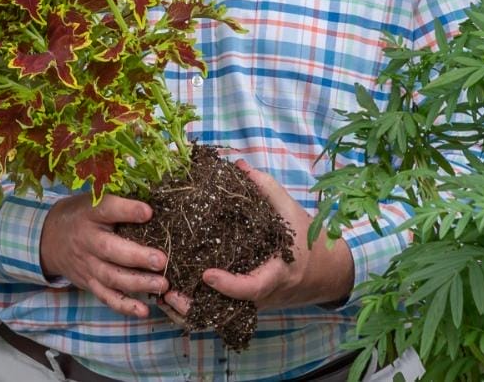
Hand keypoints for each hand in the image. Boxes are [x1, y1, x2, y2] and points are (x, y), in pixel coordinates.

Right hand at [40, 193, 169, 318]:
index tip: (149, 212)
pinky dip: (125, 306)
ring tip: (162, 284)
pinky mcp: (89, 283)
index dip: (127, 210)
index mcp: (90, 214)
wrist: (50, 239)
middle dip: (137, 257)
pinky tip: (144, 310)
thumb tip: (156, 197)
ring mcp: (87, 265)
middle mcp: (87, 241)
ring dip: (138, 283)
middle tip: (162, 260)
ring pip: (111, 277)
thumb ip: (119, 199)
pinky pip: (106, 297)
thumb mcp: (94, 199)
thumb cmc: (83, 215)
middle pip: (110, 250)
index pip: (107, 210)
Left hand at [162, 160, 353, 315]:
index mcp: (276, 272)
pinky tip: (169, 296)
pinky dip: (193, 308)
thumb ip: (266, 188)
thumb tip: (238, 167)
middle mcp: (261, 294)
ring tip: (161, 294)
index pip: (253, 288)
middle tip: (167, 290)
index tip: (206, 275)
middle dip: (196, 305)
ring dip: (189, 310)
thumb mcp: (289, 210)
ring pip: (217, 316)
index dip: (230, 286)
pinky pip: (217, 312)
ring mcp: (251, 304)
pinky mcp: (243, 304)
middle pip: (226, 310)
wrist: (322, 270)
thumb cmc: (304, 238)